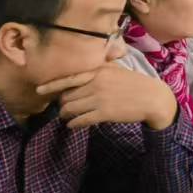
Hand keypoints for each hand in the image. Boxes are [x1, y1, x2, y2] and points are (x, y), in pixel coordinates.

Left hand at [38, 63, 177, 131]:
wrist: (153, 98)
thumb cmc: (135, 84)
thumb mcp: (118, 69)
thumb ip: (101, 67)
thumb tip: (85, 70)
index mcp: (99, 71)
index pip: (69, 78)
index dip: (51, 85)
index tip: (39, 90)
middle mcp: (96, 83)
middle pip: (67, 96)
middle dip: (63, 104)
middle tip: (65, 108)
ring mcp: (99, 98)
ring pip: (70, 109)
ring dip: (66, 115)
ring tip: (68, 117)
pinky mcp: (104, 113)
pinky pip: (80, 120)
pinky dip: (73, 124)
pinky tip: (74, 125)